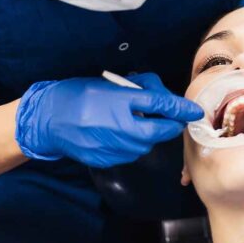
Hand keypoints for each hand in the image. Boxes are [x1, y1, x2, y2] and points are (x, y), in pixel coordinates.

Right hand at [15, 72, 203, 167]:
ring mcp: (112, 146)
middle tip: (172, 119)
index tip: (194, 111)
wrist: (49, 119)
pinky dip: (133, 144)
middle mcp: (119, 126)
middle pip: (160, 130)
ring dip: (150, 135)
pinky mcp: (106, 159)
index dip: (181, 108)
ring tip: (137, 122)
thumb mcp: (109, 83)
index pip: (160, 104)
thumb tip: (165, 95)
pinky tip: (121, 134)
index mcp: (119, 101)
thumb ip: (139, 88)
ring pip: (147, 144)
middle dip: (170, 125)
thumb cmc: (80, 94)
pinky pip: (131, 153)